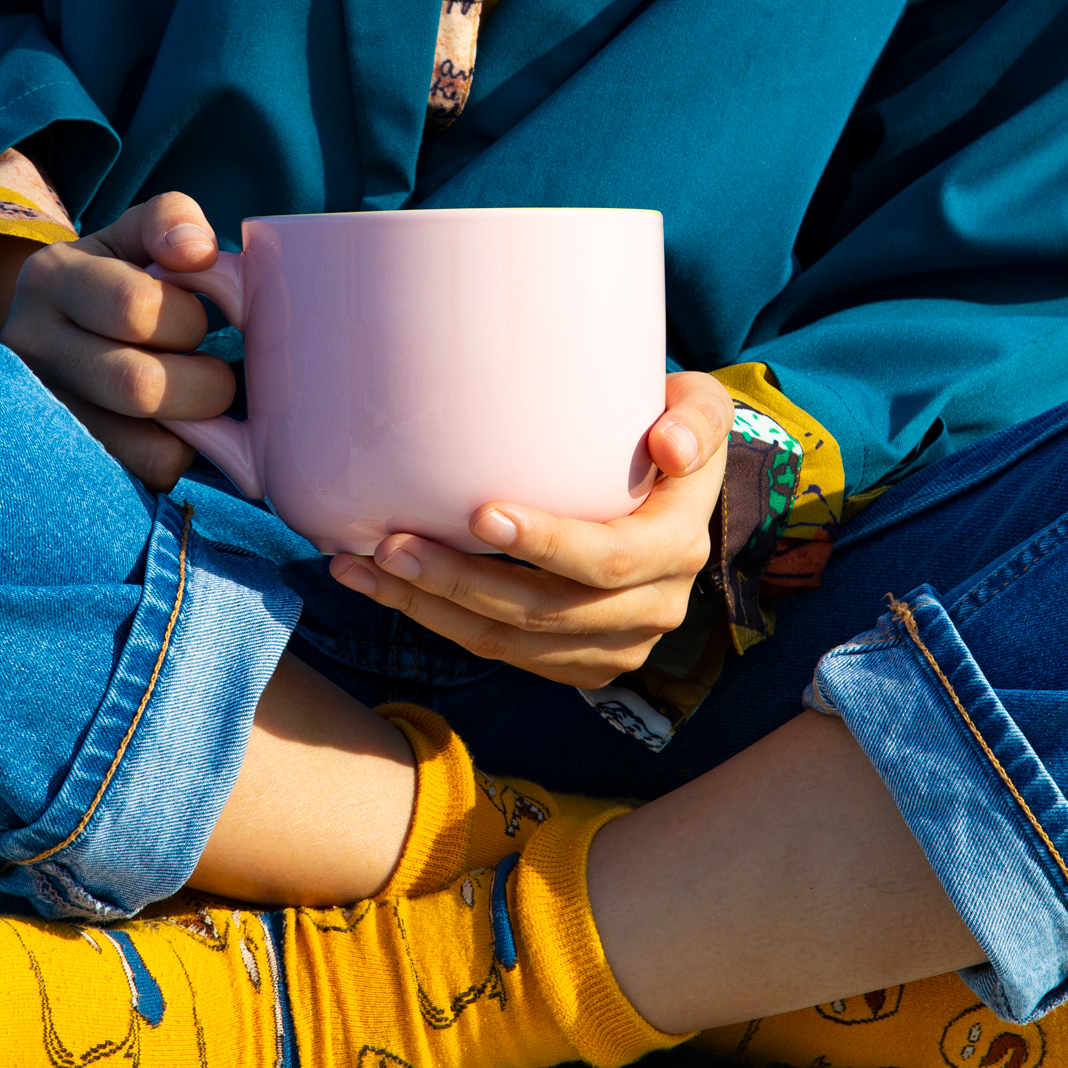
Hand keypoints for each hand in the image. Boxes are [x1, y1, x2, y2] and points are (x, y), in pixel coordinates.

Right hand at [0, 193, 234, 490]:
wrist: (49, 332)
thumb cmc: (114, 280)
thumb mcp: (134, 237)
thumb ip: (172, 220)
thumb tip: (197, 251)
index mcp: (51, 278)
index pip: (138, 308)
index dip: (191, 319)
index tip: (203, 318)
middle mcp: (28, 348)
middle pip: (139, 386)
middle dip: (206, 383)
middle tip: (214, 373)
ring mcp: (38, 413)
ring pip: (147, 446)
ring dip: (196, 427)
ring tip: (192, 402)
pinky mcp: (60, 465)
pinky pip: (143, 477)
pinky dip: (175, 457)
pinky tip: (166, 430)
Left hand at [328, 372, 733, 686]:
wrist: (676, 491)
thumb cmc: (668, 427)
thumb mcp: (700, 405)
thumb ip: (695, 418)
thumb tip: (669, 447)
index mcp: (680, 544)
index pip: (610, 559)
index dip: (546, 544)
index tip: (479, 512)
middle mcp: (655, 606)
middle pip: (545, 612)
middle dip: (461, 582)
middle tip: (392, 545)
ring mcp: (617, 644)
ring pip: (512, 644)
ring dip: (433, 610)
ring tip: (367, 568)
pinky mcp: (580, 662)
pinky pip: (503, 654)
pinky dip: (441, 624)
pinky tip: (386, 590)